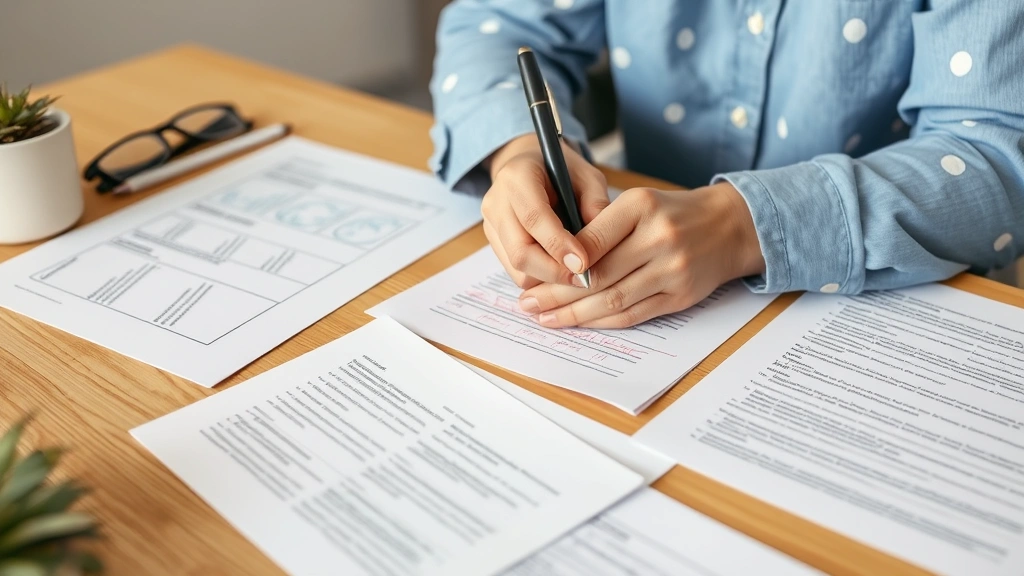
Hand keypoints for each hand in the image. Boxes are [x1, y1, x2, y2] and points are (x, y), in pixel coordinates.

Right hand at [481, 134, 609, 289]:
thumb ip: (595, 203)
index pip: (534, 217)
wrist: (528, 166)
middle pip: (520, 251)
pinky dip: (540, 279)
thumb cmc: (562, 171)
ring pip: (517, 268)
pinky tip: (561, 272)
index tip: (583, 264)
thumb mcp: (587, 175)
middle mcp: (496, 202)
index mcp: (518, 177)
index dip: (559, 245)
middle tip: (584, 280)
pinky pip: (516, 272)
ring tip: (575, 276)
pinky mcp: (494, 242)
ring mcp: (490, 225)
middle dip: (554, 272)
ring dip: (548, 279)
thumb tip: (603, 243)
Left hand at [517, 182, 764, 328]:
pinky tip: (580, 324)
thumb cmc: (672, 213)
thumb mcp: (638, 203)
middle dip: (557, 294)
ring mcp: (673, 270)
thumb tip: (556, 261)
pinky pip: (634, 315)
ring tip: (546, 318)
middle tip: (528, 303)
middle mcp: (659, 238)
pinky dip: (603, 322)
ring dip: (575, 314)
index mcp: (642, 207)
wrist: (729, 226)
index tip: (531, 276)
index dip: (559, 263)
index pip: (591, 240)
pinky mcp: (681, 297)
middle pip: (598, 275)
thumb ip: (601, 227)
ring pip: (614, 300)